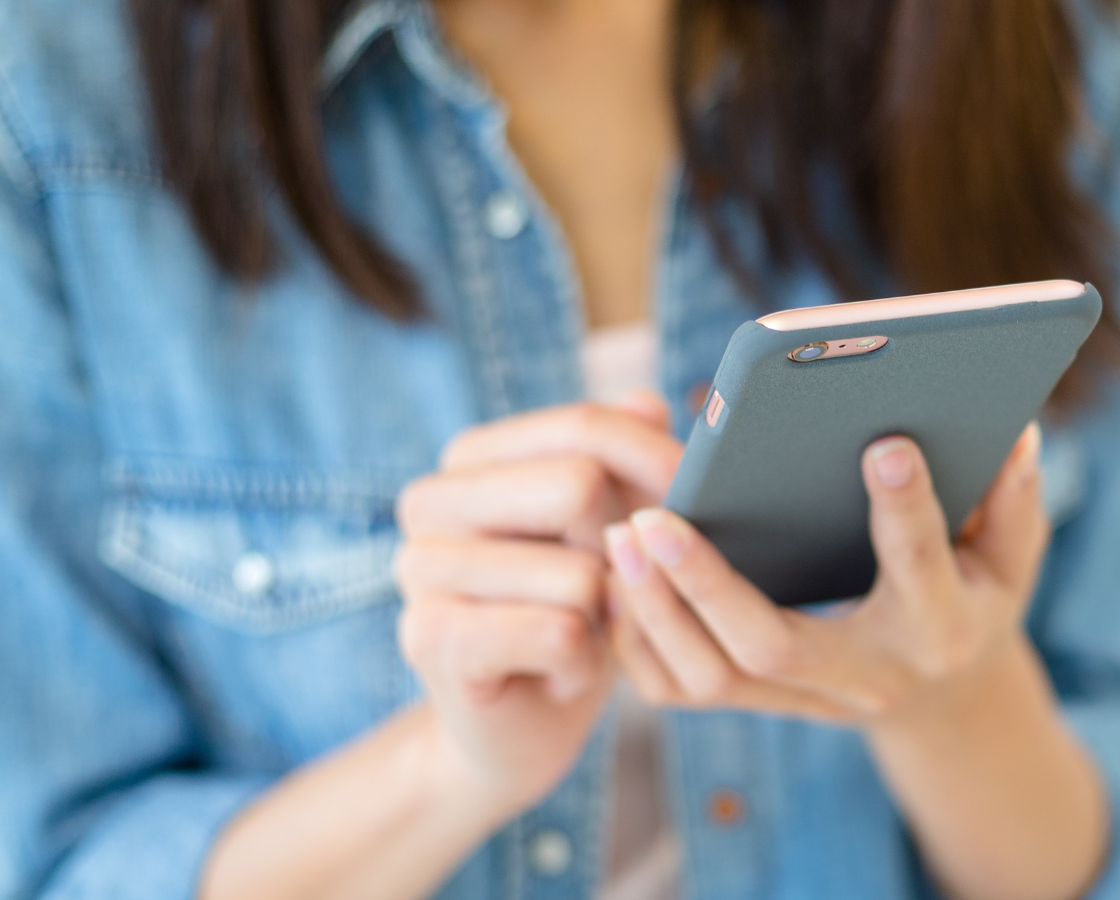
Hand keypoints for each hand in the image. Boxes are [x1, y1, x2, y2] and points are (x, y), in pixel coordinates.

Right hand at [392, 392, 682, 815]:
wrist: (522, 728)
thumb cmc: (574, 615)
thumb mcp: (613, 530)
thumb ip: (628, 460)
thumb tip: (649, 402)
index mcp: (469, 459)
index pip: (582, 427)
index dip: (653, 468)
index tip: (670, 513)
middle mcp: (429, 501)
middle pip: (580, 486)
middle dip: (624, 549)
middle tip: (607, 593)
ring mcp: (421, 569)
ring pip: (579, 571)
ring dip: (604, 619)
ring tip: (575, 636)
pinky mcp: (432, 639)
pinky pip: (561, 632)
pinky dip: (584, 662)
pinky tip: (558, 673)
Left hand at [603, 422, 1047, 727]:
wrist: (943, 698)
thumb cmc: (972, 597)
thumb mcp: (1011, 555)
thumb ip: (1014, 498)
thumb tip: (1015, 432)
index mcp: (939, 627)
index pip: (920, 567)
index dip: (906, 509)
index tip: (883, 443)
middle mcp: (867, 676)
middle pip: (773, 643)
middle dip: (708, 583)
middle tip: (654, 517)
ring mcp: (807, 699)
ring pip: (711, 678)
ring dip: (656, 611)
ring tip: (620, 536)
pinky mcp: (761, 702)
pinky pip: (680, 690)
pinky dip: (638, 639)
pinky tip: (616, 577)